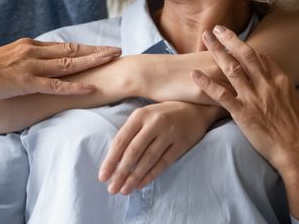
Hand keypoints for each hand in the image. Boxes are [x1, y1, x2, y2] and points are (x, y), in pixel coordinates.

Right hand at [0, 38, 121, 103]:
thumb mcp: (9, 63)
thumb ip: (25, 63)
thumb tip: (38, 68)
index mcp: (29, 46)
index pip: (63, 46)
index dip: (84, 47)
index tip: (102, 48)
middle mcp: (32, 51)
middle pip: (71, 49)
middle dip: (95, 50)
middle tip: (117, 50)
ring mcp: (30, 65)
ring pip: (68, 63)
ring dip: (91, 61)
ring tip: (111, 60)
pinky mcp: (25, 81)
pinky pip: (55, 85)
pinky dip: (74, 86)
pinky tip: (90, 86)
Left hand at [98, 101, 222, 194]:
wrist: (196, 108)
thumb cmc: (164, 114)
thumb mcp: (145, 115)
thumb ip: (130, 132)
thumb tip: (113, 159)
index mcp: (140, 114)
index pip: (121, 140)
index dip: (110, 160)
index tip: (102, 176)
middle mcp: (154, 122)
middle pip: (133, 152)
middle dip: (120, 172)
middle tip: (112, 188)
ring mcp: (169, 133)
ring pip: (148, 160)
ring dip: (134, 177)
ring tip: (124, 190)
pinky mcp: (182, 143)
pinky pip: (163, 163)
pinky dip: (151, 175)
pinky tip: (140, 184)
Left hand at [191, 26, 298, 222]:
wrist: (298, 150)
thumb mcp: (297, 100)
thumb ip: (284, 87)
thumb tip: (278, 79)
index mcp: (280, 80)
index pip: (260, 57)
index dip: (246, 47)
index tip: (235, 41)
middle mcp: (266, 84)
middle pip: (245, 55)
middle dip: (230, 39)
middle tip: (217, 28)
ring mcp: (253, 98)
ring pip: (231, 68)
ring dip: (217, 51)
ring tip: (205, 39)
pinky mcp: (242, 113)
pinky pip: (221, 95)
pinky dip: (206, 84)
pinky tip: (195, 74)